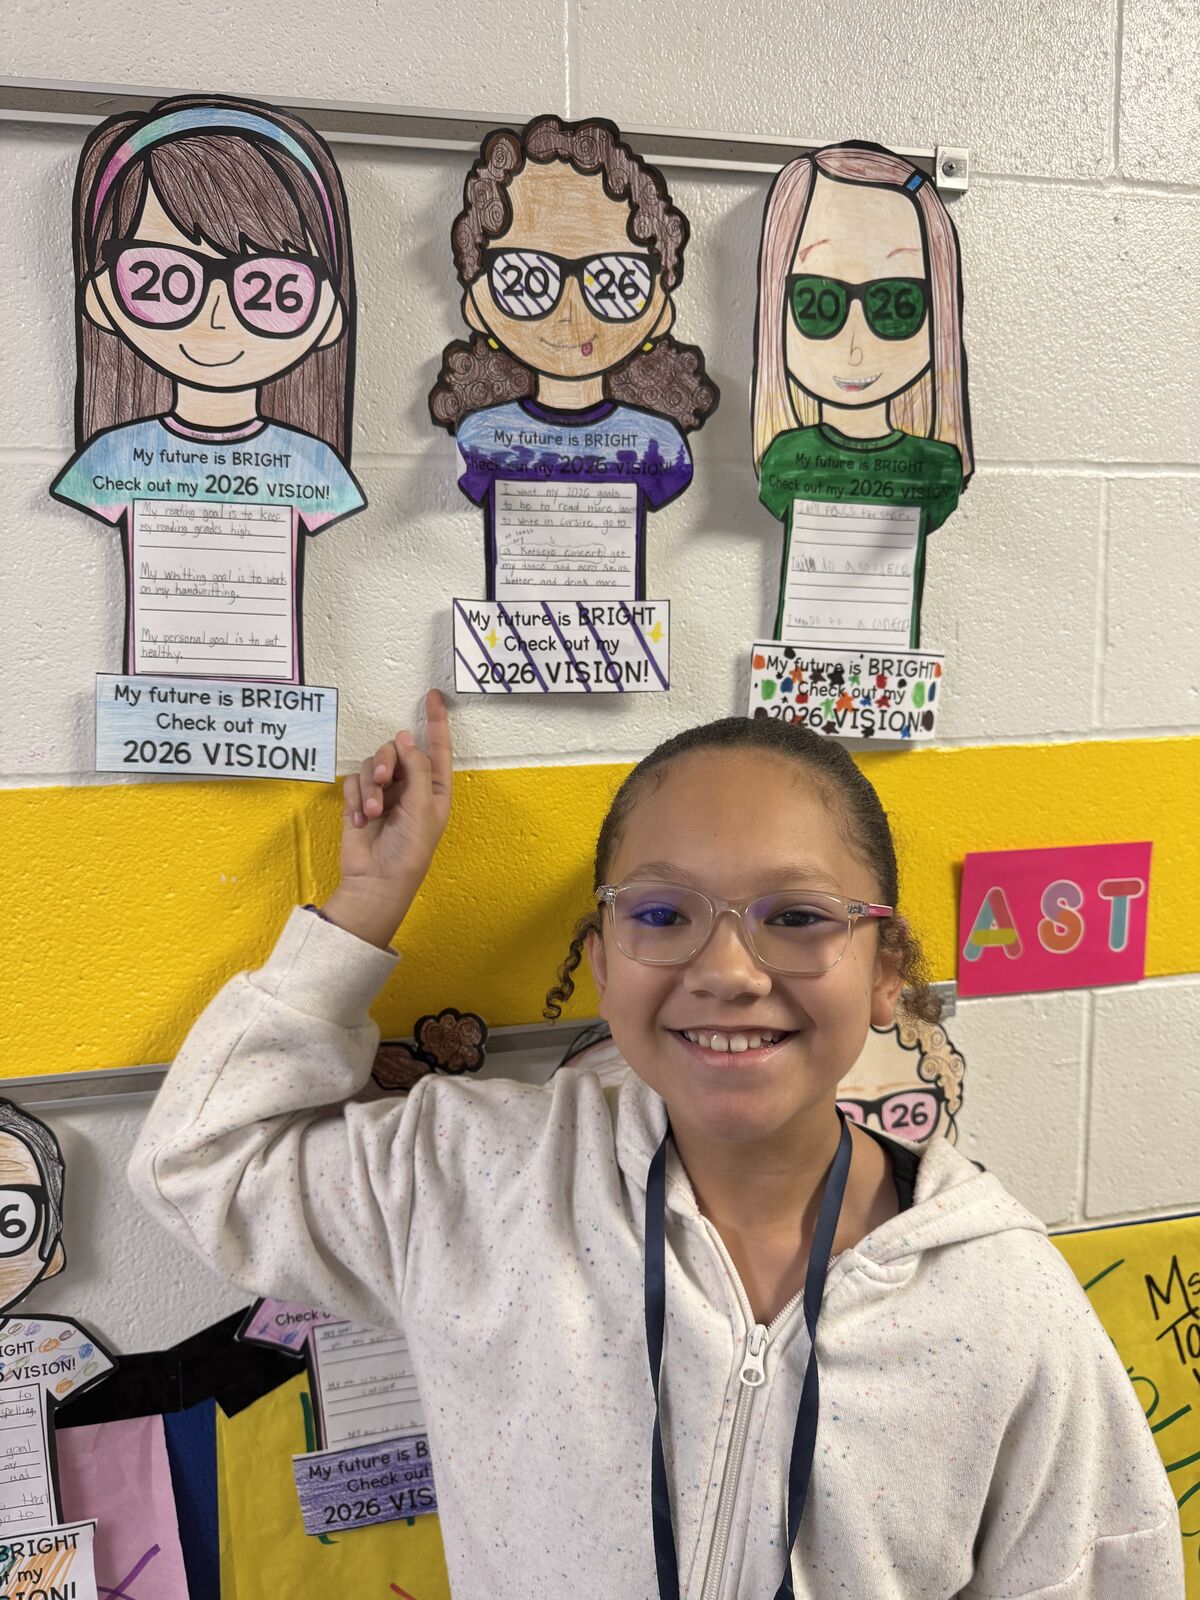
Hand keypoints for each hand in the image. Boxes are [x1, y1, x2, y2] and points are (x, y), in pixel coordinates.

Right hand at [321, 690, 452, 947]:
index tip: (433, 696)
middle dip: (388, 762)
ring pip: (373, 765)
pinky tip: (359, 820)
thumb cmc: (408, 851)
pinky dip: (355, 799)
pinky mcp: (361, 801)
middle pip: (397, 751)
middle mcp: (411, 787)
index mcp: (435, 789)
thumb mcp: (422, 808)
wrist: (376, 881)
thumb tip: (406, 738)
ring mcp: (386, 794)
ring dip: (370, 786)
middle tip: (384, 780)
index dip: (436, 722)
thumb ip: (417, 769)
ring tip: (372, 811)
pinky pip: (355, 782)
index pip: (437, 748)